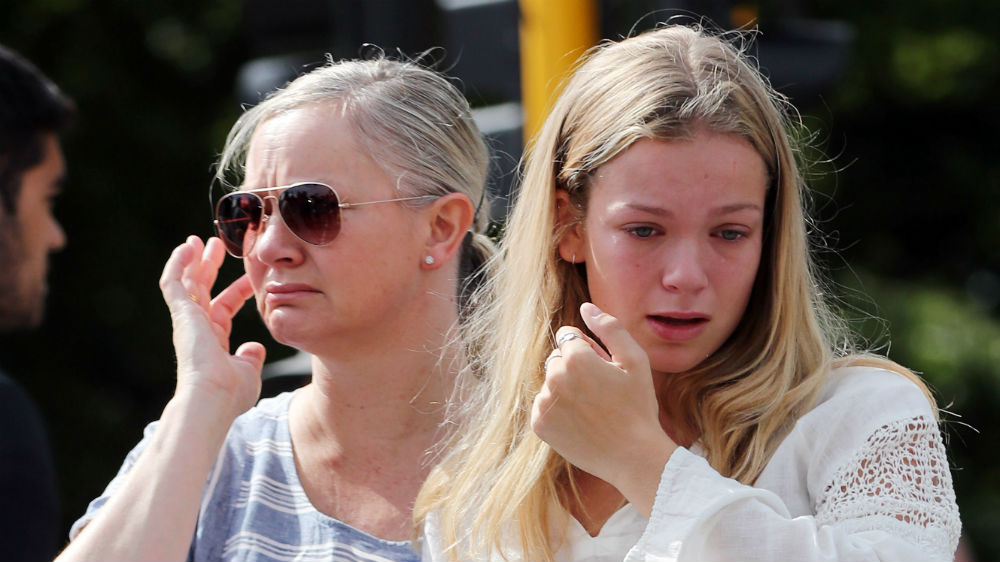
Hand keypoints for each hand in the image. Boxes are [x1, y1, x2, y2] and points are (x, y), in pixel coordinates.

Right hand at [159, 236, 265, 418]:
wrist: (213, 397)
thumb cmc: (230, 392)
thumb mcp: (248, 373)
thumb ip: (250, 358)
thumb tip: (255, 348)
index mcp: (214, 341)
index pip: (225, 308)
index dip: (238, 291)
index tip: (252, 278)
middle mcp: (198, 329)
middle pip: (203, 290)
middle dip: (210, 267)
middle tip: (216, 245)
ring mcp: (187, 321)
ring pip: (187, 282)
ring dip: (193, 260)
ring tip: (198, 239)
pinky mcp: (180, 314)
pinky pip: (173, 283)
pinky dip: (177, 264)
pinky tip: (186, 247)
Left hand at [532, 302, 674, 511]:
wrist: (633, 456)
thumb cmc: (638, 406)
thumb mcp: (635, 360)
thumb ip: (610, 328)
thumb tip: (586, 306)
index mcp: (575, 357)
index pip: (568, 336)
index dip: (589, 351)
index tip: (604, 370)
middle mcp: (553, 377)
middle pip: (557, 358)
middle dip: (575, 368)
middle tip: (601, 391)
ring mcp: (543, 402)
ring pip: (550, 382)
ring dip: (565, 389)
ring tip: (592, 409)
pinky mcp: (539, 424)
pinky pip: (544, 405)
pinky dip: (558, 410)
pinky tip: (580, 422)